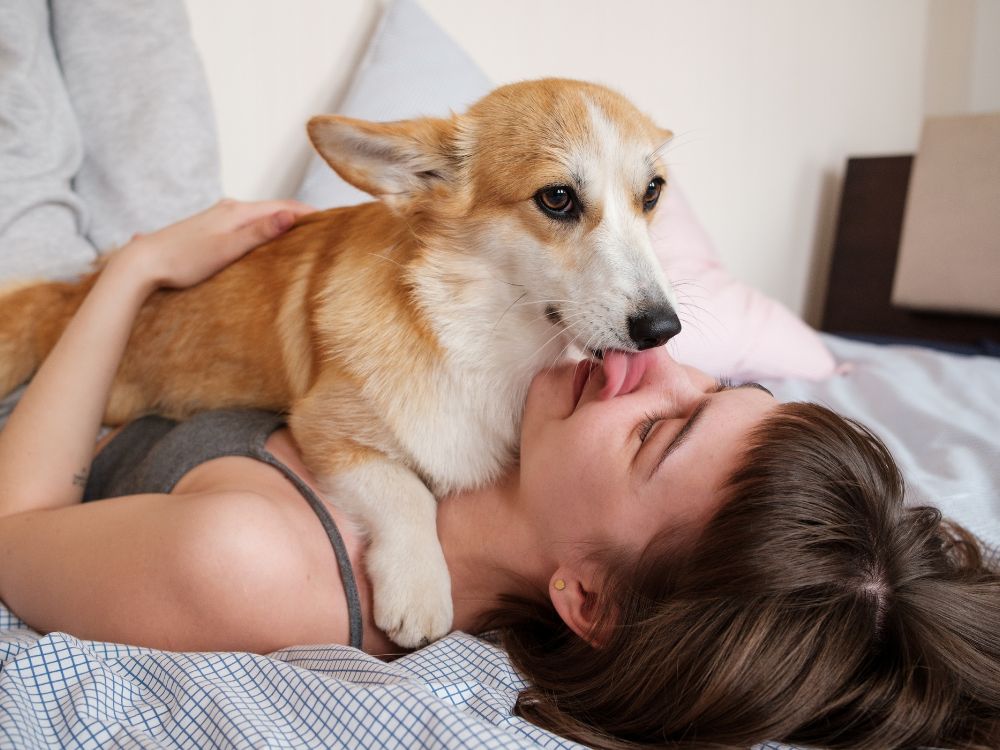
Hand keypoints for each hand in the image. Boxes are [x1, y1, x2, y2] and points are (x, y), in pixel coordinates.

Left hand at [115, 199, 314, 289]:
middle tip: (324, 229)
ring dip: (281, 223)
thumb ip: (259, 232)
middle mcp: (228, 209)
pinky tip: (267, 242)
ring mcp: (218, 218)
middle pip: (273, 209)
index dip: (308, 213)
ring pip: (259, 217)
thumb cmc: (183, 260)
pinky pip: (247, 226)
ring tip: (301, 236)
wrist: (143, 263)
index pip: (283, 206)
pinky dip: (265, 230)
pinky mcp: (210, 230)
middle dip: (298, 217)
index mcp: (236, 211)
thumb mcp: (226, 249)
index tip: (333, 221)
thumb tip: (290, 215)